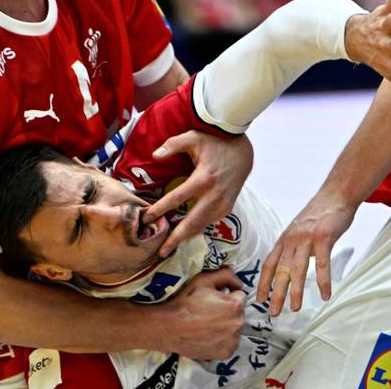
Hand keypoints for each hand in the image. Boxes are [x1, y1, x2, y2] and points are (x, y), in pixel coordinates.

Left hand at [142, 130, 252, 256]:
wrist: (244, 152)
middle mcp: (214, 195)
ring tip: (169, 246)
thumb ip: (173, 144)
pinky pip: (209, 222)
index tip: (146, 218)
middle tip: (160, 252)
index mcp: (203, 179)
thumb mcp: (194, 137)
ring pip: (201, 226)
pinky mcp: (227, 208)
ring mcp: (223, 204)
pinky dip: (196, 229)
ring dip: (185, 237)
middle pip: (191, 223)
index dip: (160, 210)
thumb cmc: (216, 144)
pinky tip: (184, 232)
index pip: (176, 198)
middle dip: (175, 239)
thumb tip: (154, 155)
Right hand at [160, 268, 246, 358]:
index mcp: (235, 305)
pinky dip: (222, 340)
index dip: (227, 295)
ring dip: (226, 325)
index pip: (239, 295)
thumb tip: (237, 282)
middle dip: (228, 310)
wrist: (170, 327)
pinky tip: (208, 335)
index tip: (215, 299)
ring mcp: (233, 341)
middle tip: (209, 311)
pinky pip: (229, 343)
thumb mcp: (204, 280)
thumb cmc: (186, 303)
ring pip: (234, 328)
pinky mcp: (226, 353)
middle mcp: (238, 324)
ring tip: (207, 324)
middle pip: (238, 313)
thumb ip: (226, 275)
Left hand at [256, 194, 355, 315]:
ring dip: (296, 291)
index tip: (259, 299)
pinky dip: (323, 281)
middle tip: (273, 312)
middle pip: (280, 270)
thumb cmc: (320, 214)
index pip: (269, 264)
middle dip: (275, 293)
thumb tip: (290, 264)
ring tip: (295, 308)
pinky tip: (325, 295)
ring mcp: (307, 238)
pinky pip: (322, 264)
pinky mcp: (324, 238)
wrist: (336, 194)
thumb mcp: (299, 229)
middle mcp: (292, 239)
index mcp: (285, 239)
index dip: (263, 283)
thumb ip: (293, 246)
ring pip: (297, 270)